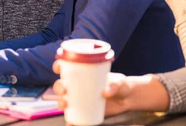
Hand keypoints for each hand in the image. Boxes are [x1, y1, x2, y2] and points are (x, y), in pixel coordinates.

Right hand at [53, 61, 168, 115]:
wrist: (127, 98)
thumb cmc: (121, 85)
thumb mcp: (119, 82)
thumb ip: (114, 85)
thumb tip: (106, 93)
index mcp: (82, 73)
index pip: (66, 67)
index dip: (59, 66)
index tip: (58, 68)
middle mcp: (77, 85)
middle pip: (61, 85)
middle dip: (58, 87)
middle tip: (64, 90)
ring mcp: (80, 99)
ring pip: (64, 100)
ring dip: (61, 103)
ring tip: (65, 105)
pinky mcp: (84, 111)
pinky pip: (73, 116)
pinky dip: (70, 121)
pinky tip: (69, 123)